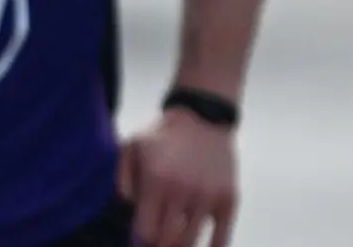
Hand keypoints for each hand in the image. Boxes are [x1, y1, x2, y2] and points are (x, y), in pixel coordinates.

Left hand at [116, 109, 238, 246]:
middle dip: (159, 245)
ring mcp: (208, 196)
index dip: (141, 241)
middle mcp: (183, 191)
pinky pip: (222, 238)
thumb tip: (129, 208)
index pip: (146, 231)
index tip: (141, 239)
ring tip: (175, 240)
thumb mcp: (132, 146)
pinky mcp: (229, 199)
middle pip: (168, 241)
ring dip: (181, 246)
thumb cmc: (163, 135)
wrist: (203, 117)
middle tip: (157, 241)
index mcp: (156, 180)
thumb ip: (123, 179)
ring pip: (191, 242)